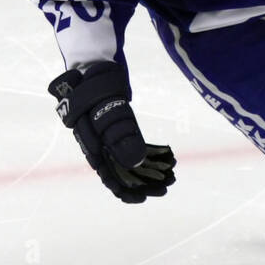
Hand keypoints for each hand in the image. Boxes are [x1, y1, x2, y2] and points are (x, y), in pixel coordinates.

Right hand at [48, 62, 176, 202]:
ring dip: (150, 168)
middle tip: (168, 184)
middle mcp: (101, 147)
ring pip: (131, 160)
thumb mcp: (108, 112)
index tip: (146, 197)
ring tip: (171, 172)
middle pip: (124, 172)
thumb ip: (120, 136)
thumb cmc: (96, 90)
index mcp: (94, 148)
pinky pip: (135, 145)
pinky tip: (167, 154)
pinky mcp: (119, 128)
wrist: (93, 68)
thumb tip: (136, 162)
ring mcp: (110, 137)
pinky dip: (150, 151)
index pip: (110, 178)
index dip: (128, 190)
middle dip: (146, 180)